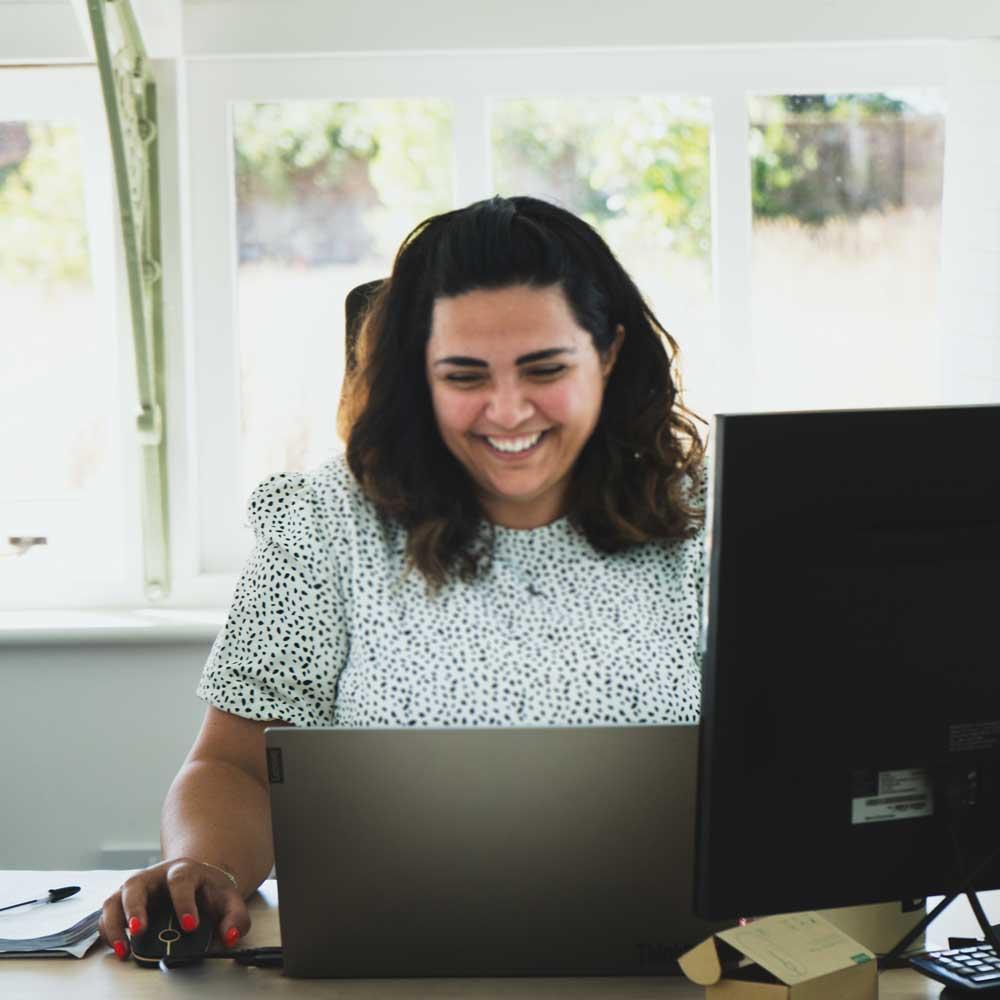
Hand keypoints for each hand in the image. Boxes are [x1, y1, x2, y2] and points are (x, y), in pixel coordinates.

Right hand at [98, 858, 250, 959]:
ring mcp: (136, 889)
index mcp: (184, 870)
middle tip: (139, 930)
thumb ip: (236, 917)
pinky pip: (107, 915)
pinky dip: (108, 932)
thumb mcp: (229, 900)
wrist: (197, 883)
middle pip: (137, 883)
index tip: (190, 926)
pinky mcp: (123, 903)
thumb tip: (230, 936)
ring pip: (115, 898)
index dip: (183, 902)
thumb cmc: (209, 892)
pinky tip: (117, 947)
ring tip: (124, 949)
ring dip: (115, 924)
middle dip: (135, 907)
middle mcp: (155, 876)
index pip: (181, 880)